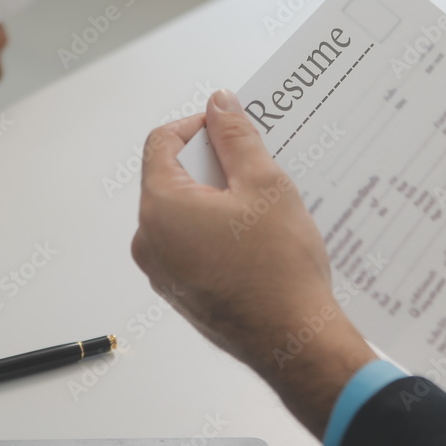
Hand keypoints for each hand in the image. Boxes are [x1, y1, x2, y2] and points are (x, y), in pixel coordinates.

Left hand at [131, 89, 375, 436]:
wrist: (294, 340)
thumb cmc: (280, 269)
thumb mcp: (265, 185)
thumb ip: (237, 137)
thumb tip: (220, 104)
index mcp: (161, 208)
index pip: (161, 143)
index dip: (198, 126)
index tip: (231, 128)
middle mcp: (150, 241)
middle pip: (173, 178)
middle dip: (214, 165)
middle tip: (257, 168)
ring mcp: (164, 272)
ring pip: (185, 214)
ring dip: (219, 200)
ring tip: (264, 207)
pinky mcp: (183, 293)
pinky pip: (194, 246)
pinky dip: (219, 232)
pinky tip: (259, 239)